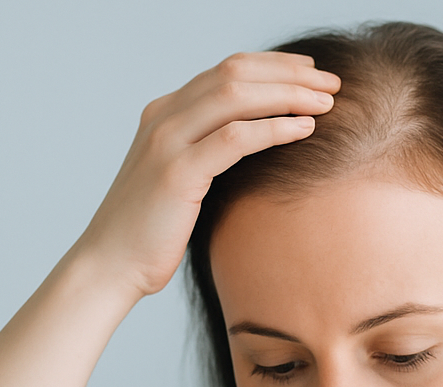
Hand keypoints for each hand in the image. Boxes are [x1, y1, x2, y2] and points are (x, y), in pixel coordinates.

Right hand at [70, 51, 339, 300]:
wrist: (110, 266)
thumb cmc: (152, 232)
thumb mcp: (180, 179)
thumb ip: (207, 153)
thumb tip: (255, 147)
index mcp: (164, 113)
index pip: (226, 70)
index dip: (275, 65)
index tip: (312, 72)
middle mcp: (164, 117)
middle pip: (235, 73)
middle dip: (289, 73)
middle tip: (332, 81)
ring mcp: (167, 141)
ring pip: (236, 95)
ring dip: (288, 94)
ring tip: (327, 101)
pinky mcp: (176, 173)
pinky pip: (235, 138)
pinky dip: (275, 128)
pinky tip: (305, 129)